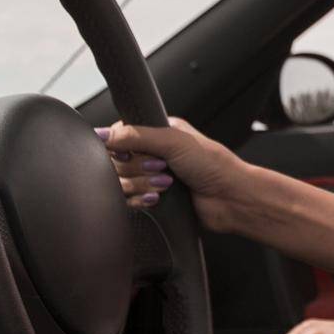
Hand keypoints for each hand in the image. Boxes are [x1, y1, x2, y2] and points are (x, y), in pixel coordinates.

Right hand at [99, 117, 254, 232]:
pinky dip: (141, 200)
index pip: (120, 135)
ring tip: (166, 184)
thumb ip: (135, 136)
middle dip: (138, 168)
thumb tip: (102, 135)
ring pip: (121, 182)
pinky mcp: (153, 199)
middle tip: (161, 168)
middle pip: (117, 161)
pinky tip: (157, 199)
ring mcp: (152, 177)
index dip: (120, 146)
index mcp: (159, 132)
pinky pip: (129, 201)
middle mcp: (153, 153)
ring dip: (142, 184)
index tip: (129, 153)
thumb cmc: (214, 166)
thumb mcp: (173, 141)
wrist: (231, 199)